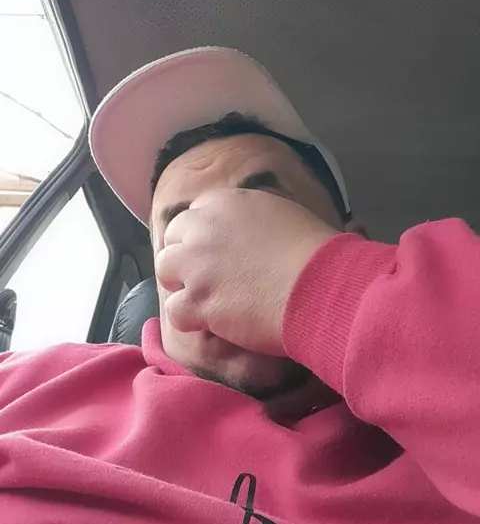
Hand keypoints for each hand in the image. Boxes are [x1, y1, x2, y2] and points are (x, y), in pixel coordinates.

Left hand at [155, 188, 337, 355]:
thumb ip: (253, 220)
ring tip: (205, 298)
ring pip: (165, 270)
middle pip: (173, 238)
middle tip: (206, 275)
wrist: (320, 284)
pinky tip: (210, 322)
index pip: (195, 214)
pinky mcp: (199, 300)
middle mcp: (204, 227)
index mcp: (226, 202)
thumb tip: (250, 234)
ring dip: (182, 284)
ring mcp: (197, 264)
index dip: (203, 235)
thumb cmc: (316, 250)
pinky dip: (190, 318)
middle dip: (185, 255)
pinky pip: (175, 310)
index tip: (216, 251)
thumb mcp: (283, 214)